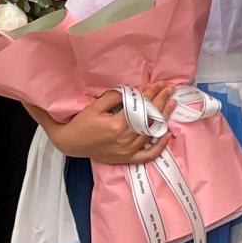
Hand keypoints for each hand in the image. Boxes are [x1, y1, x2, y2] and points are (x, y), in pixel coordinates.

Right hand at [42, 85, 177, 165]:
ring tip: (171, 103)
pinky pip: (147, 155)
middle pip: (149, 118)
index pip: (141, 106)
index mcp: (117, 125)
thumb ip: (114, 97)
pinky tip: (166, 135)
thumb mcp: (95, 106)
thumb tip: (133, 91)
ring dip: (163, 117)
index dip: (152, 93)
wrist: (70, 143)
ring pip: (151, 132)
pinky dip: (159, 146)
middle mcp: (125, 139)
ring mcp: (127, 150)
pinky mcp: (127, 158)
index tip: (160, 83)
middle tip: (170, 89)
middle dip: (161, 101)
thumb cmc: (81, 123)